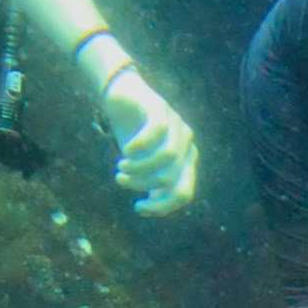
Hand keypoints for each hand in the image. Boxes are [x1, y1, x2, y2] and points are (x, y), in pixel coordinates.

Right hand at [102, 68, 198, 216]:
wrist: (121, 96)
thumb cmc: (133, 134)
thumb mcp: (141, 165)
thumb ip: (150, 185)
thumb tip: (148, 211)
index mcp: (185, 161)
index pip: (183, 193)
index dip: (162, 206)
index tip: (138, 207)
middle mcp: (186, 143)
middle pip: (172, 179)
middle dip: (143, 185)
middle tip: (121, 180)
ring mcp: (176, 123)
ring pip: (167, 158)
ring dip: (139, 168)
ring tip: (121, 167)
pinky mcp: (161, 108)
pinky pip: (157, 132)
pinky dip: (139, 146)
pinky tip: (126, 150)